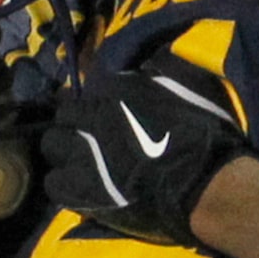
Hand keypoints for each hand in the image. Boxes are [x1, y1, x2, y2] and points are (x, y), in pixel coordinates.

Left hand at [40, 54, 248, 246]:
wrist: (205, 185)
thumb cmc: (204, 135)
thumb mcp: (190, 86)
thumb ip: (160, 73)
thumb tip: (146, 65)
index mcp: (117, 90)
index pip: (86, 91)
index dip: (92, 105)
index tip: (100, 114)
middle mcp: (92, 118)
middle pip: (64, 116)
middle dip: (73, 125)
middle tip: (89, 138)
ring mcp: (83, 156)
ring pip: (52, 147)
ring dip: (65, 152)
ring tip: (81, 163)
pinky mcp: (82, 192)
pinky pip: (55, 184)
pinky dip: (64, 184)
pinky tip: (81, 188)